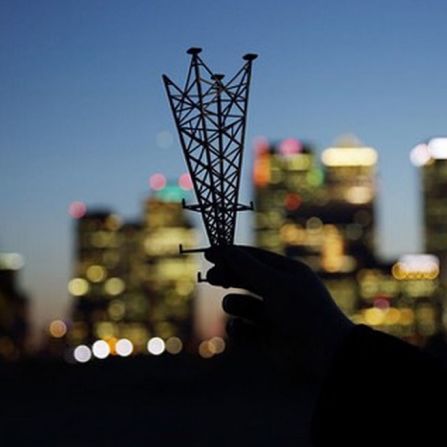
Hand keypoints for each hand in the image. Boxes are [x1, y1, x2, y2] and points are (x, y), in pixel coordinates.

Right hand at [205, 245, 353, 379]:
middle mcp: (277, 291)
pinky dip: (237, 328)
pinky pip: (240, 328)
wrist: (325, 355)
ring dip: (233, 304)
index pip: (253, 257)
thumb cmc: (303, 311)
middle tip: (211, 277)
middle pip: (244, 278)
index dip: (231, 254)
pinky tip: (240, 329)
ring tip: (235, 308)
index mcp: (286, 272)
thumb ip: (247, 267)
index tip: (209, 254)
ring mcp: (270, 314)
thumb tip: (225, 249)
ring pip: (239, 304)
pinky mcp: (264, 337)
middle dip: (227, 276)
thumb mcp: (275, 284)